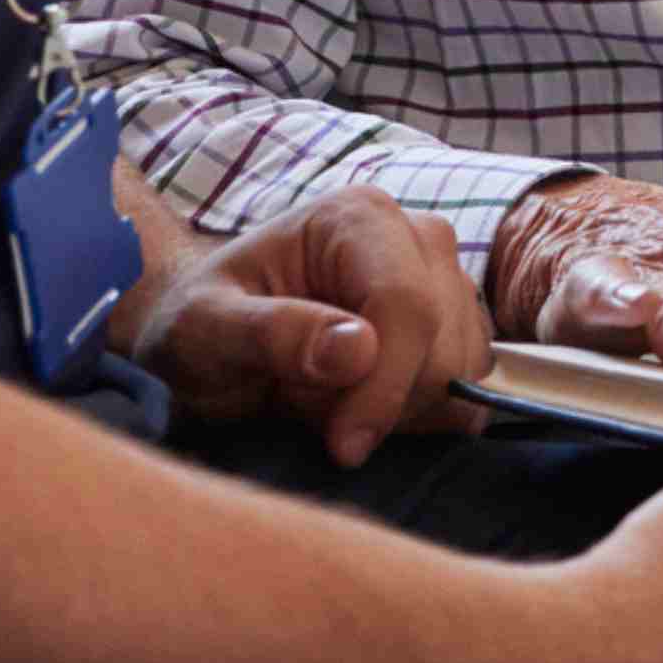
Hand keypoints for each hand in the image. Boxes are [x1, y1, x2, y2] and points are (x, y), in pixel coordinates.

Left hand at [118, 184, 490, 467]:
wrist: (209, 338)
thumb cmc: (198, 324)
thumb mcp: (204, 329)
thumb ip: (272, 333)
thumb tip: (359, 349)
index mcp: (359, 218)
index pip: (407, 304)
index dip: (384, 385)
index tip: (342, 444)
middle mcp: (415, 238)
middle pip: (444, 345)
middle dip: (383, 401)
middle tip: (311, 411)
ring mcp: (443, 284)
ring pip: (461, 375)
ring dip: (397, 413)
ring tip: (326, 402)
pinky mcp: (453, 333)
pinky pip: (464, 395)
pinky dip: (416, 421)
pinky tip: (359, 410)